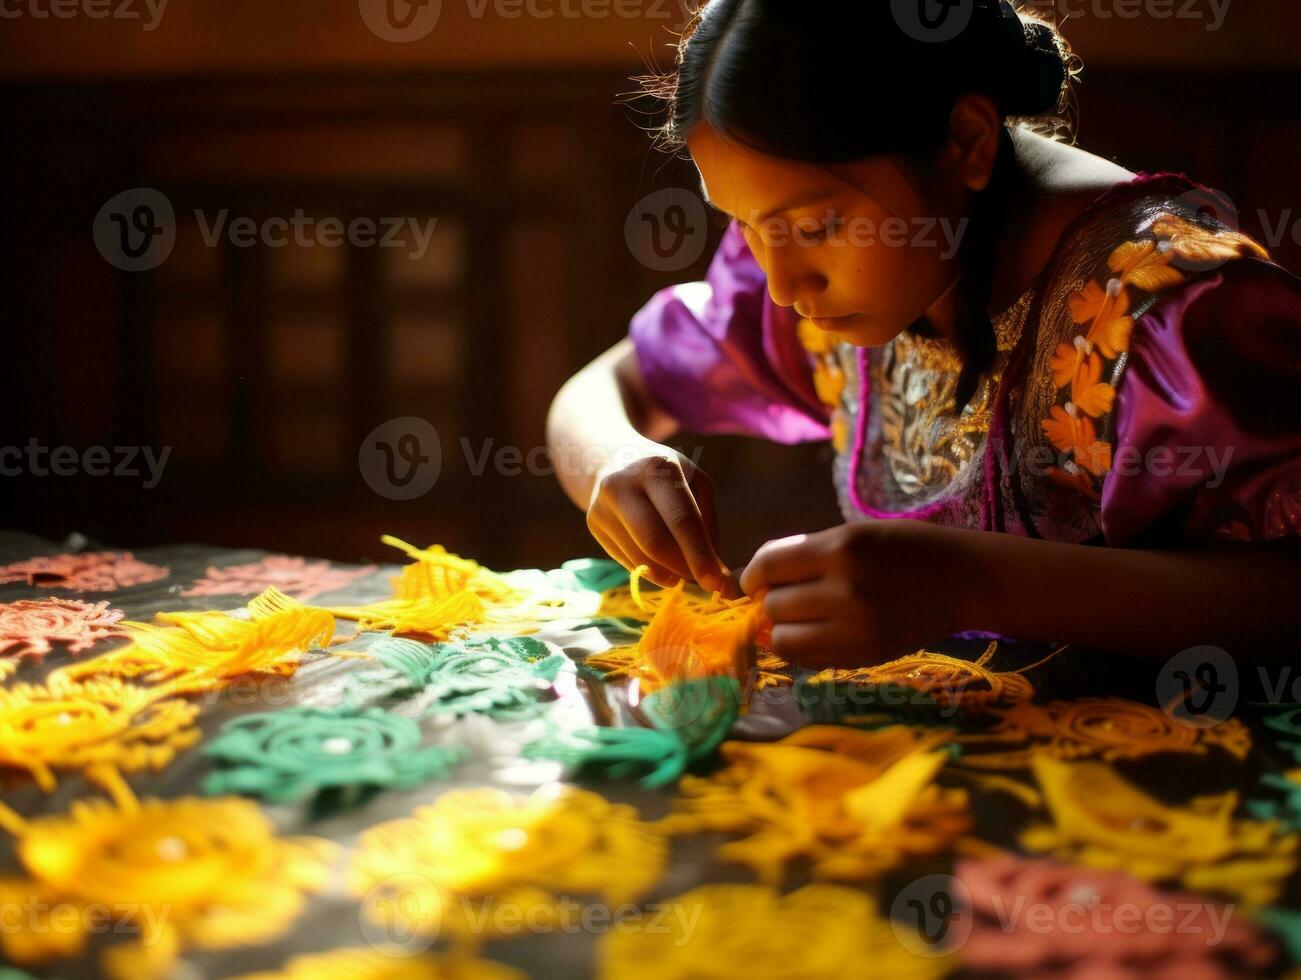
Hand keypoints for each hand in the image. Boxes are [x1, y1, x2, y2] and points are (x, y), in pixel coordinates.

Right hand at [587, 441, 729, 591]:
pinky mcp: (592, 523)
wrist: (614, 458)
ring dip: (667, 574)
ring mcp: (603, 504)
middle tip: (701, 581)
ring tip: (681, 571)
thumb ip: (707, 526)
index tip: (717, 583)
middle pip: (654, 543)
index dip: (699, 555)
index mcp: (657, 468)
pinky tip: (658, 561)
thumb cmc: (667, 476)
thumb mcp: (696, 484)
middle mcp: (624, 484)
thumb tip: (715, 574)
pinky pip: (626, 561)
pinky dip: (649, 570)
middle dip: (682, 569)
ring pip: (639, 559)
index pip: (681, 519)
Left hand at [739, 519, 982, 666]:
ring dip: (783, 629)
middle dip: (772, 602)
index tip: (754, 581)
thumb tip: (755, 579)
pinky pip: (807, 659)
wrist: (963, 580)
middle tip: (789, 598)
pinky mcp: (864, 655)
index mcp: (840, 549)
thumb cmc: (905, 548)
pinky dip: (800, 650)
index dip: (752, 575)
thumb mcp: (854, 534)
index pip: (768, 566)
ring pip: (783, 638)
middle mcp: (844, 589)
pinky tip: (813, 635)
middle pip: (773, 605)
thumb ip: (805, 554)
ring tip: (801, 619)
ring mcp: (855, 627)